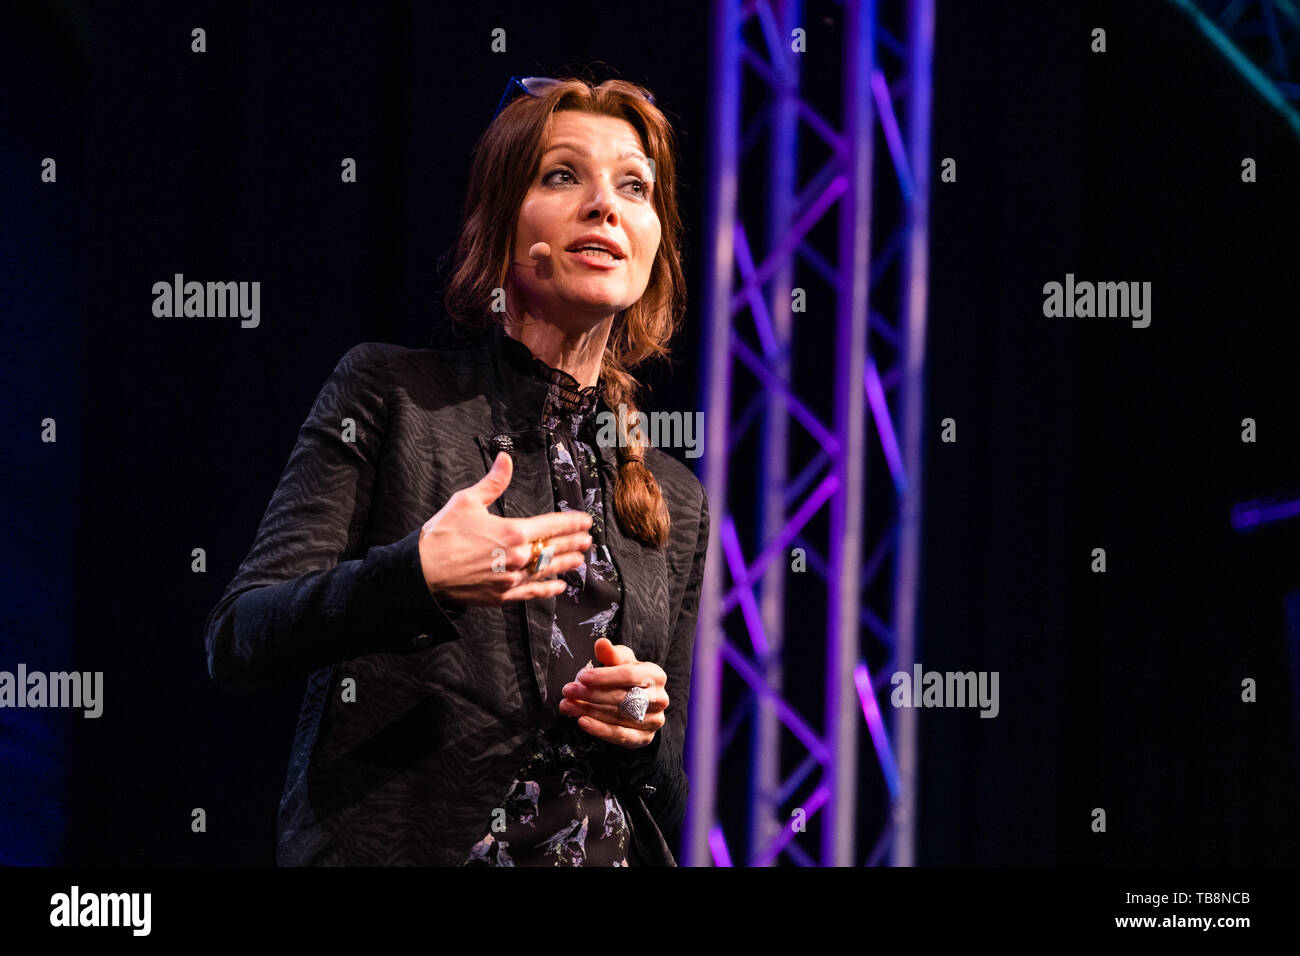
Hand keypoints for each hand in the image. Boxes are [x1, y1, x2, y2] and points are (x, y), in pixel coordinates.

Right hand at [418, 451, 592, 604]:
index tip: (585, 521)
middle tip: (587, 540)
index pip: (552, 525)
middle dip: (573, 543)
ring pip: (547, 571)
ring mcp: (511, 579)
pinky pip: (531, 593)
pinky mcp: (501, 596)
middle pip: (554, 549)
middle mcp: (518, 557)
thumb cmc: (442, 534)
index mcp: (512, 531)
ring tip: (580, 560)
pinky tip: (558, 587)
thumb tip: (505, 459)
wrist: (422, 571)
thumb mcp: (467, 500)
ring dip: (566, 564)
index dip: (571, 522)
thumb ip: (493, 482)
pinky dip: (547, 590)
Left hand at [559, 637, 666, 748]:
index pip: (629, 675)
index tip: (581, 677)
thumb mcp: (621, 662)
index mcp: (656, 675)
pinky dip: (600, 730)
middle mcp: (660, 698)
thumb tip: (601, 643)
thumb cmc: (627, 678)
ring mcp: (654, 720)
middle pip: (621, 697)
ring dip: (588, 711)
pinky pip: (620, 735)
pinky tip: (582, 722)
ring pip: (617, 716)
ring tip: (567, 705)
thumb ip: (611, 654)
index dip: (604, 676)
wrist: (639, 703)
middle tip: (568, 691)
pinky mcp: (645, 738)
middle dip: (591, 694)